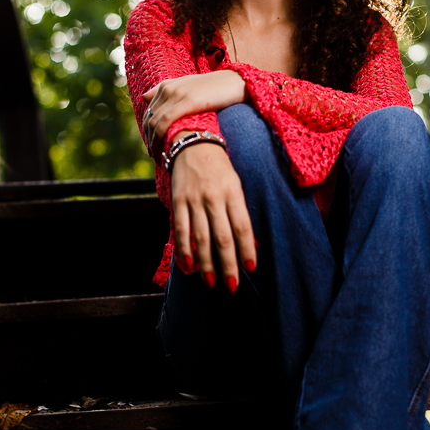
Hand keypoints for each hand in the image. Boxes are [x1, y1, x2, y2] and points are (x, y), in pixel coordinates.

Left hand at [142, 71, 245, 153]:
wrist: (236, 83)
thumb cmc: (216, 89)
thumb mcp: (189, 87)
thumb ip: (168, 91)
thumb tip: (144, 97)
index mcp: (166, 85)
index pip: (149, 112)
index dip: (147, 130)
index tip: (152, 145)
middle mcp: (168, 88)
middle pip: (149, 118)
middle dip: (149, 139)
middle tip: (154, 155)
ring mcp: (176, 94)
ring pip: (155, 122)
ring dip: (153, 142)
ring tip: (159, 157)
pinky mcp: (187, 101)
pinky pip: (165, 122)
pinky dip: (160, 138)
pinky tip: (165, 150)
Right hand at [170, 141, 255, 289]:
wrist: (192, 143)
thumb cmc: (220, 170)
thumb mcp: (235, 185)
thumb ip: (239, 213)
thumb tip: (250, 244)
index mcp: (233, 193)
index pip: (243, 226)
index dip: (247, 249)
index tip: (251, 268)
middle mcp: (214, 198)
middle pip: (222, 237)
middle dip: (228, 264)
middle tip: (232, 286)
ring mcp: (194, 200)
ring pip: (201, 238)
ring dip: (207, 263)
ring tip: (211, 282)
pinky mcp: (178, 201)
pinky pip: (181, 230)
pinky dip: (185, 250)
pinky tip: (189, 266)